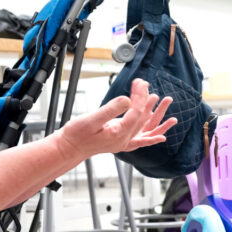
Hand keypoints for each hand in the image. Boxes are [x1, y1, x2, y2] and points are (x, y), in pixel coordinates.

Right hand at [57, 79, 176, 160]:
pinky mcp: (120, 141)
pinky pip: (141, 139)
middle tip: (143, 83)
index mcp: (119, 134)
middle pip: (141, 117)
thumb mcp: (91, 119)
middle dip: (143, 98)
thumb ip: (110, 110)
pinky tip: (162, 137)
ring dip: (149, 109)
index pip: (136, 112)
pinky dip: (152, 138)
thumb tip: (127, 100)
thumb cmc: (76, 135)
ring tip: (153, 96)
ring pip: (142, 125)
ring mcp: (123, 142)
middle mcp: (124, 140)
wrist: (69, 148)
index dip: (139, 96)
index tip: (139, 82)